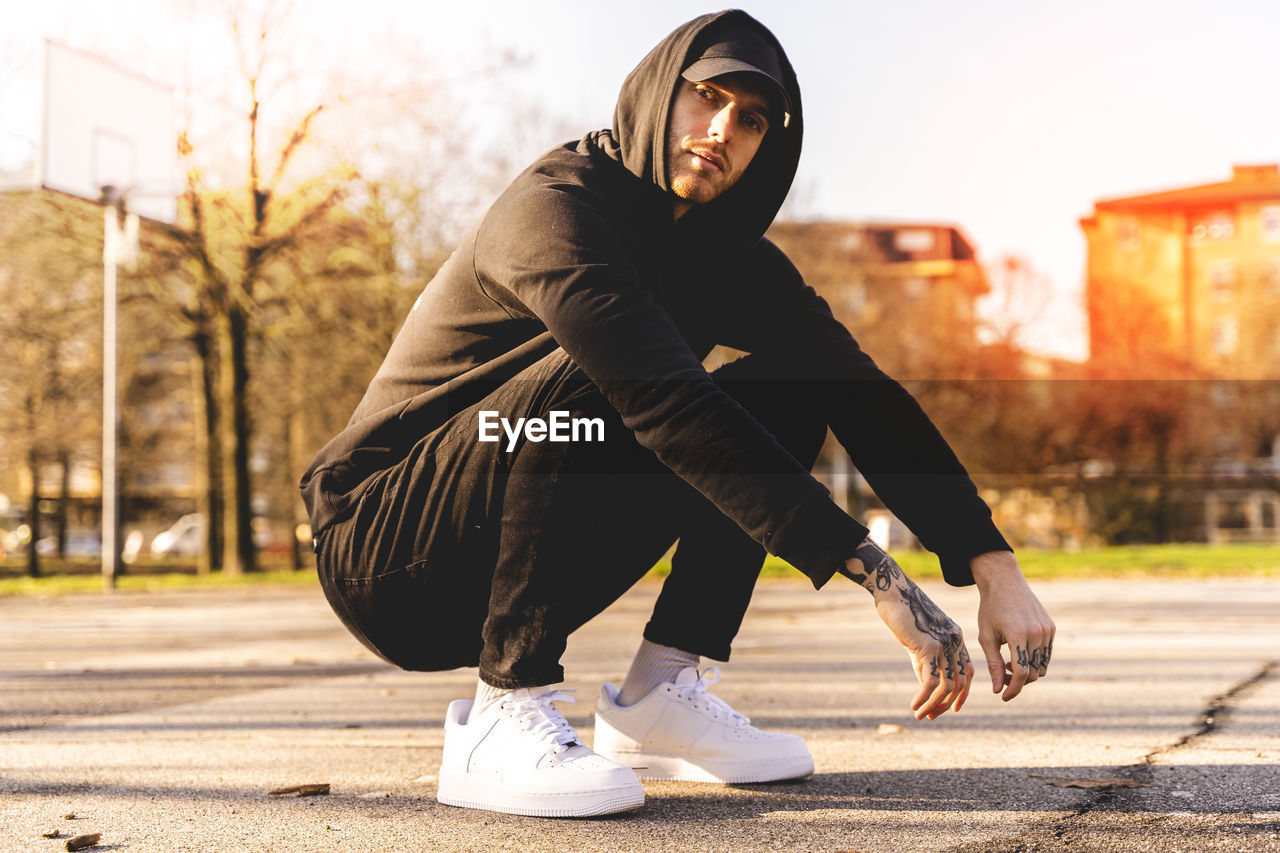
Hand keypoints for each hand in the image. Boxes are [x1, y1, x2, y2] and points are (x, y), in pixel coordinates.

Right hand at [842, 540, 972, 719]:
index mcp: (957, 639)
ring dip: (934, 705)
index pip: (968, 673)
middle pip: (959, 684)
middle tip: (929, 716)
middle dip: (945, 705)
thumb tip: (927, 687)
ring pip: (947, 686)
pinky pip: (931, 681)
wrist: (894, 592)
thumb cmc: (903, 614)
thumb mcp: (919, 640)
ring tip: (920, 714)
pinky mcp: (929, 647)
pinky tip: (914, 705)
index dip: (962, 694)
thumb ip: (926, 661)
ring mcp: (944, 644)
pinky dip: (923, 698)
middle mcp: (956, 642)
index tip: (952, 709)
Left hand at [971, 551, 1054, 701]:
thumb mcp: (986, 637)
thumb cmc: (990, 610)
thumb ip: (993, 665)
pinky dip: (1034, 660)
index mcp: (1018, 635)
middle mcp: (1037, 633)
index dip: (1013, 689)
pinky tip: (1017, 653)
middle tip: (1001, 676)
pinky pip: (1046, 654)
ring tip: (1007, 663)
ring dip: (1027, 672)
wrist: (1005, 582)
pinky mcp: (1051, 628)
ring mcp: (1047, 630)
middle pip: (1034, 673)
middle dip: (1018, 681)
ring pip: (1042, 666)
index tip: (1003, 697)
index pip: (1022, 673)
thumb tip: (998, 691)